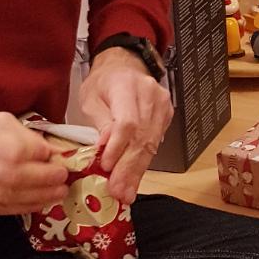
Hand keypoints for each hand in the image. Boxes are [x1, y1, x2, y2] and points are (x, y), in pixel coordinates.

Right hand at [0, 111, 69, 216]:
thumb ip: (20, 134)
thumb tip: (51, 152)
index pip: (13, 151)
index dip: (38, 156)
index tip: (55, 156)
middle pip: (13, 177)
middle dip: (44, 179)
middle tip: (63, 178)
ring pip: (7, 198)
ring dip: (38, 197)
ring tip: (57, 193)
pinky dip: (21, 207)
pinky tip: (37, 202)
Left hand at [78, 47, 172, 203]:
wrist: (125, 65)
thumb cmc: (104, 82)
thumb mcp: (91, 97)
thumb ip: (100, 122)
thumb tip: (105, 150)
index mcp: (126, 85)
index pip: (127, 121)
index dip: (118, 147)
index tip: (107, 167)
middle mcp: (150, 95)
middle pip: (142, 137)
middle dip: (128, 168)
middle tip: (118, 191)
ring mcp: (162, 106)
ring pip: (151, 144)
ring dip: (137, 171)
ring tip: (126, 192)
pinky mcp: (167, 117)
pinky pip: (155, 144)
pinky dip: (143, 163)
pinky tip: (134, 180)